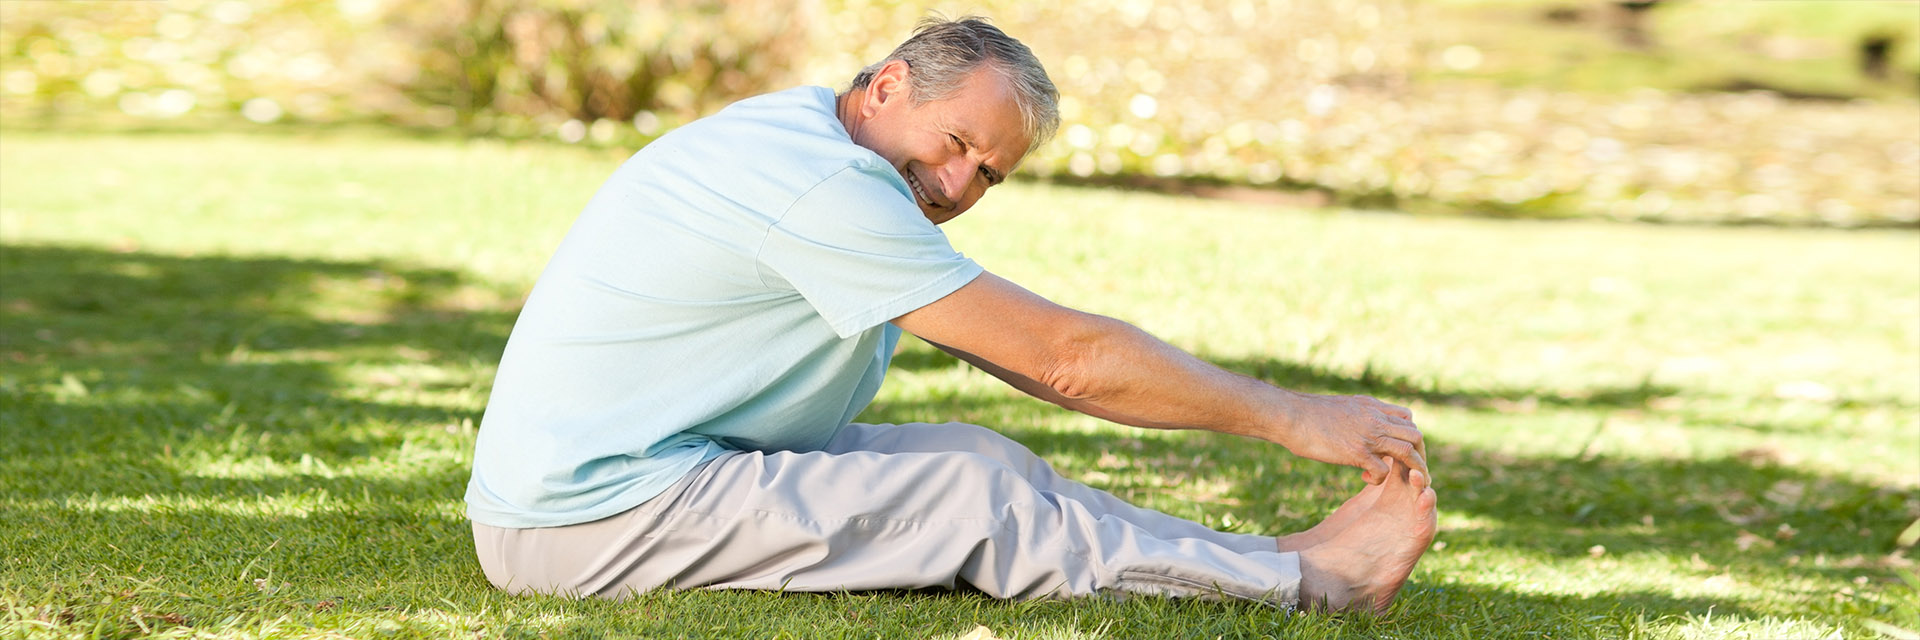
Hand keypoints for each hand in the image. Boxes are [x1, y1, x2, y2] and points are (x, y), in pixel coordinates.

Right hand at [1280, 393, 1426, 483]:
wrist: (1290, 414)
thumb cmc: (1307, 413)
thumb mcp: (1340, 406)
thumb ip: (1356, 413)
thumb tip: (1356, 422)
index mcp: (1371, 406)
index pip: (1407, 418)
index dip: (1408, 435)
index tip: (1399, 450)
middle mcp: (1375, 418)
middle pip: (1415, 435)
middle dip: (1418, 456)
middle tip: (1406, 471)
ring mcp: (1368, 435)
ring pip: (1408, 452)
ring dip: (1408, 470)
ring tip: (1395, 481)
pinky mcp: (1357, 451)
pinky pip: (1384, 470)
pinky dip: (1379, 479)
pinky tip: (1365, 478)